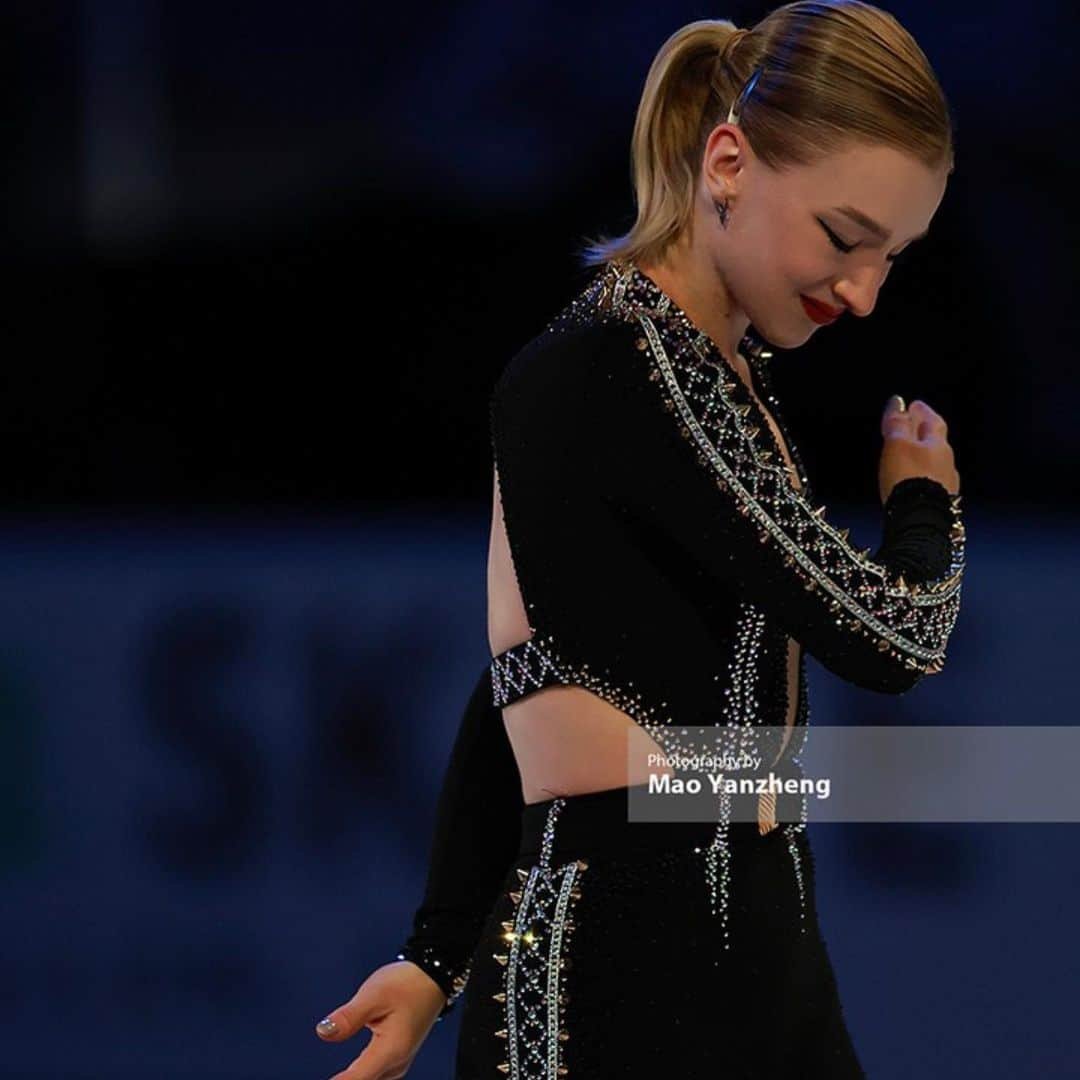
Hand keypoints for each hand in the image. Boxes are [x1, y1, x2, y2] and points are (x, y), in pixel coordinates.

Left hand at [314, 960, 446, 1078]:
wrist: (432, 977)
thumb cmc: (407, 983)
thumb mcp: (374, 994)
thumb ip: (349, 1017)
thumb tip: (323, 1032)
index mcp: (391, 1050)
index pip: (358, 1079)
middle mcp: (397, 1063)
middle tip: (329, 1075)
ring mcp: (398, 1062)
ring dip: (355, 1078)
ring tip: (337, 1075)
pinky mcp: (397, 1058)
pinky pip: (376, 1076)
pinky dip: (361, 1076)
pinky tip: (350, 1074)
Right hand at [878, 395, 960, 503]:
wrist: (919, 520)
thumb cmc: (908, 477)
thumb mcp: (897, 444)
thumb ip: (897, 423)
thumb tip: (898, 402)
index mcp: (938, 445)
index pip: (933, 421)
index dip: (922, 412)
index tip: (914, 405)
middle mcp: (947, 463)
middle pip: (936, 442)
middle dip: (923, 433)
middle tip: (912, 427)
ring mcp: (946, 485)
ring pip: (934, 464)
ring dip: (922, 456)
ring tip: (908, 456)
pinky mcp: (940, 505)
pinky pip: (931, 483)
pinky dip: (921, 476)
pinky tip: (913, 482)